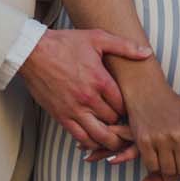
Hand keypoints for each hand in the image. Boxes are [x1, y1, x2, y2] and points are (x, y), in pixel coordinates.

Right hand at [18, 28, 152, 153]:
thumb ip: (124, 46)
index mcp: (100, 80)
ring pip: (100, 135)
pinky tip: (95, 138)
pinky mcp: (61, 116)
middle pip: (113, 121)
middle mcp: (88, 98)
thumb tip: (146, 53)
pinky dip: (91, 142)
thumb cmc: (65, 43)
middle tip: (124, 123)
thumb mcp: (97, 38)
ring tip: (114, 136)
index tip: (128, 107)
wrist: (33, 52)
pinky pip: (81, 137)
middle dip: (120, 123)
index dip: (128, 108)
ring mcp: (74, 109)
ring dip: (109, 138)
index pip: (123, 104)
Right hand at [120, 81, 179, 180]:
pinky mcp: (144, 142)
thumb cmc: (176, 103)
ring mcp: (160, 139)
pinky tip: (157, 158)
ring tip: (169, 159)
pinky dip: (155, 166)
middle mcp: (177, 135)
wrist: (147, 92)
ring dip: (169, 168)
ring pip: (168, 169)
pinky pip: (152, 165)